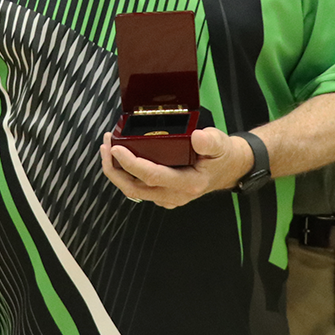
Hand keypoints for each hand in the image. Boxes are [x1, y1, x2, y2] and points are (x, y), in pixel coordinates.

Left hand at [99, 128, 252, 208]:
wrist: (228, 169)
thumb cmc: (222, 156)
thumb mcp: (221, 144)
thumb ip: (210, 142)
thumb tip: (197, 137)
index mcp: (188, 184)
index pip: (152, 176)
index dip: (131, 163)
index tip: (116, 148)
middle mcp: (175, 195)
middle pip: (135, 189)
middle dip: (114, 170)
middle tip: (106, 147)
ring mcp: (168, 197)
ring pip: (133, 190)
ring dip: (116, 172)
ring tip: (107, 149)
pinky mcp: (163, 194)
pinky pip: (138, 189)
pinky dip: (125, 175)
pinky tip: (119, 158)